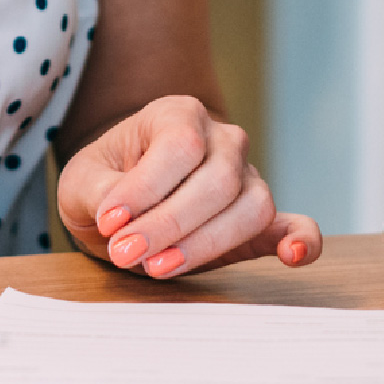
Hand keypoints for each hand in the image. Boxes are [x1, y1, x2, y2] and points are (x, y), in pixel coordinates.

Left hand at [55, 94, 320, 277]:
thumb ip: (98, 192)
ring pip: (251, 207)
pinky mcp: (258, 220)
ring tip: (158, 269)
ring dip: (206, 244)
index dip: (147, 187)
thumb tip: (118, 218)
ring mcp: (247, 177)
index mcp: (180, 114)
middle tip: (124, 255)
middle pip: (217, 179)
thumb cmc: (105, 183)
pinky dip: (301, 239)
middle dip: (169, 224)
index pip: (181, 146)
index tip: (109, 222)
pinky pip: (293, 224)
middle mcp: (224, 139)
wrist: (124, 199)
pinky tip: (295, 256)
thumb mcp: (82, 180)